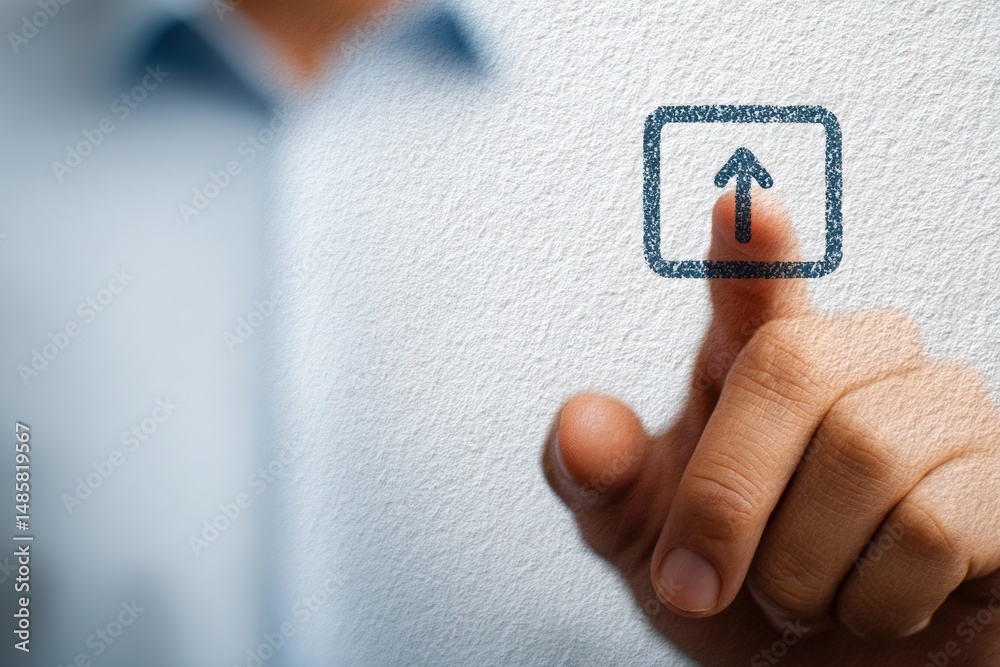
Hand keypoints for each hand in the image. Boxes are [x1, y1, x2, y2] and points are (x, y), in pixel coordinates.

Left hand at [542, 191, 999, 665]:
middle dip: (728, 491)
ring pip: (867, 452)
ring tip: (805, 591)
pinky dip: (877, 596)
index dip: (751, 250)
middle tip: (699, 578)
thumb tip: (580, 427)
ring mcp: (941, 416)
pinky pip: (936, 522)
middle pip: (792, 365)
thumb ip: (605, 485)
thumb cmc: (736, 593)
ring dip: (804, 564)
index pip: (757, 288)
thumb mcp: (648, 546)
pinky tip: (877, 602)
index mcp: (759, 364)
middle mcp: (858, 366)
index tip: (739, 209)